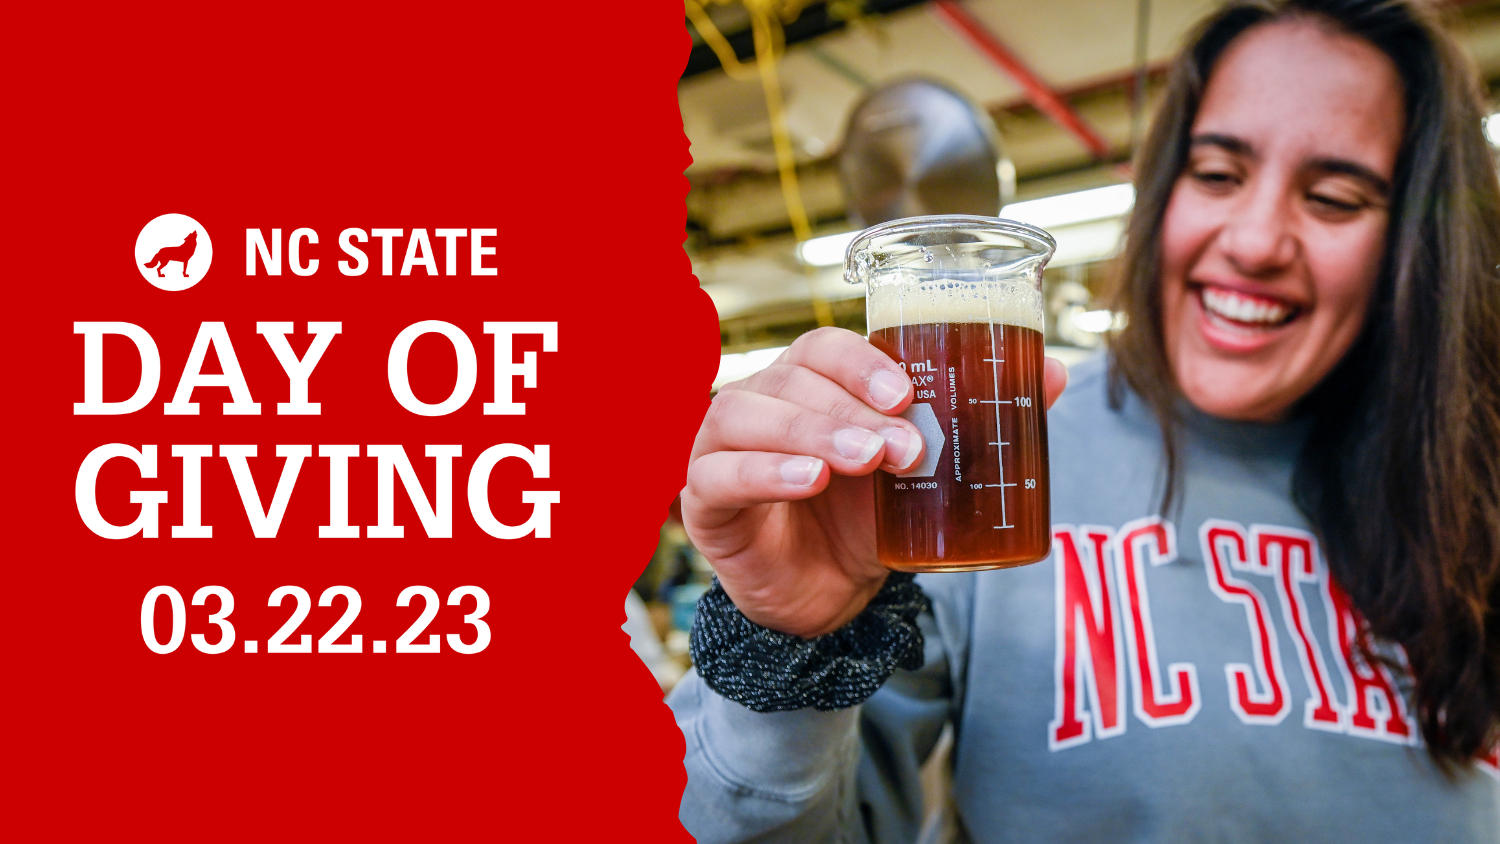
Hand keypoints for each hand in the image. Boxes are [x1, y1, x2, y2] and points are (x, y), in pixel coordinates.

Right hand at [683, 327, 1067, 637]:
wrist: (828, 599)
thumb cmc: (868, 520)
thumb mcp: (923, 472)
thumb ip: (977, 421)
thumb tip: (1054, 373)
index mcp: (811, 383)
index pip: (823, 346)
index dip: (862, 362)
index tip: (909, 393)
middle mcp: (763, 401)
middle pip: (792, 378)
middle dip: (851, 409)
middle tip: (905, 447)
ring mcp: (723, 444)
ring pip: (749, 415)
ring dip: (811, 433)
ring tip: (863, 463)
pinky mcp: (704, 496)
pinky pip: (717, 472)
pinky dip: (762, 472)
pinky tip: (808, 483)